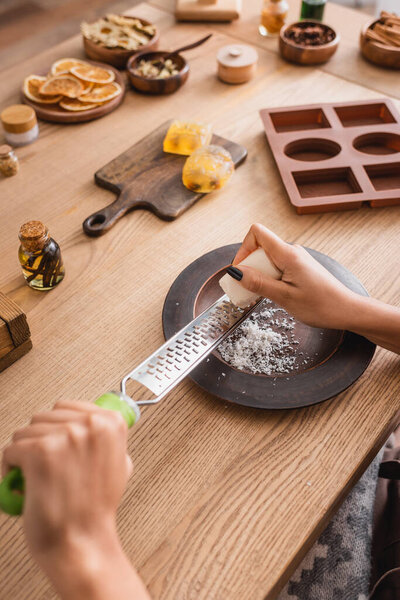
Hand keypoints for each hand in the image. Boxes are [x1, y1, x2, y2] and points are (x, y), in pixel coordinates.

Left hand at [2, 401, 149, 599]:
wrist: (82, 542)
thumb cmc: (95, 510)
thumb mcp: (118, 464)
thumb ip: (105, 439)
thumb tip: (91, 422)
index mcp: (110, 422)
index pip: (67, 406)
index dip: (57, 430)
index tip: (56, 447)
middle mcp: (90, 424)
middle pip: (43, 417)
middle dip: (39, 442)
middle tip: (44, 468)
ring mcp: (65, 436)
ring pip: (24, 432)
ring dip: (24, 455)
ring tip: (35, 478)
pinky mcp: (40, 452)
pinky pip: (10, 450)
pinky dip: (10, 469)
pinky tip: (24, 484)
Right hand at [232, 223, 357, 329]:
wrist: (346, 311)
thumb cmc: (321, 305)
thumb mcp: (284, 297)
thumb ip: (258, 283)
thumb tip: (236, 272)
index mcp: (288, 254)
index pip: (257, 233)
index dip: (243, 248)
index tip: (240, 270)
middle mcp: (293, 252)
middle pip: (260, 247)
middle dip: (250, 266)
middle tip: (250, 289)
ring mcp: (297, 259)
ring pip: (268, 259)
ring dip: (260, 274)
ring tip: (264, 295)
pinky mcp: (300, 268)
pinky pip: (278, 267)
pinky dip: (270, 278)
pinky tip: (275, 294)